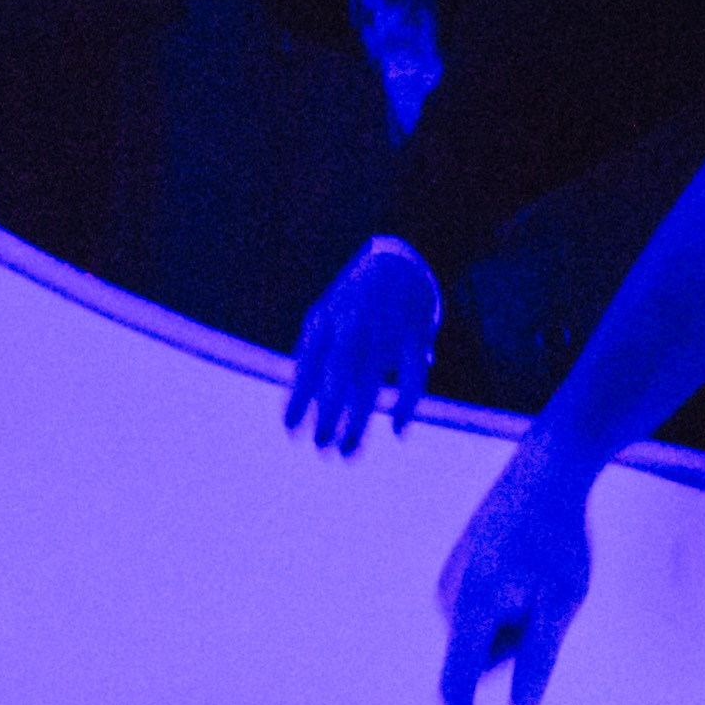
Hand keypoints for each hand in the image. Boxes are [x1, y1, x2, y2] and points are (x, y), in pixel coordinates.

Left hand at [286, 238, 441, 456]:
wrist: (401, 254)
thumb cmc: (358, 290)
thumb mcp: (327, 309)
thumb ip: (315, 346)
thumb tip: (298, 387)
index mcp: (326, 318)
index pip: (307, 363)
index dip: (298, 397)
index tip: (289, 429)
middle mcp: (353, 324)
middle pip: (337, 376)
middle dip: (327, 413)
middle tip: (320, 447)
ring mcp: (384, 328)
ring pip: (370, 381)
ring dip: (358, 419)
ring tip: (349, 450)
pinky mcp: (415, 333)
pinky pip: (412, 375)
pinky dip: (406, 404)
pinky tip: (399, 431)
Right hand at [437, 443, 599, 704]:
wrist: (546, 471)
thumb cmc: (560, 538)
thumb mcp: (562, 603)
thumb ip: (539, 659)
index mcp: (470, 609)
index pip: (458, 687)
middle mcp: (448, 598)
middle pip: (484, 660)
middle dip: (518, 647)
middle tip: (551, 598)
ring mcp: (450, 583)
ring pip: (488, 636)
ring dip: (517, 623)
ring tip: (541, 575)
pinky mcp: (458, 571)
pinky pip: (486, 613)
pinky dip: (511, 605)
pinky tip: (530, 567)